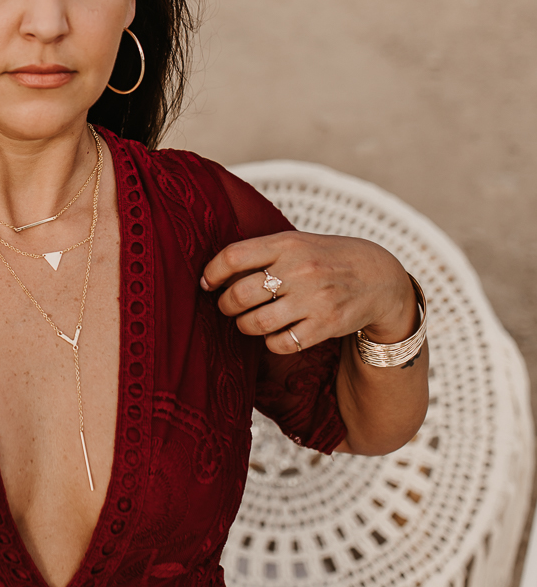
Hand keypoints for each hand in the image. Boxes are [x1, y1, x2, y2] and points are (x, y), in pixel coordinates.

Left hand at [200, 231, 415, 355]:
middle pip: (240, 294)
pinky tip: (274, 334)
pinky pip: (282, 343)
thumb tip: (216, 273)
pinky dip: (271, 342)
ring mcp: (314, 299)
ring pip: (257, 322)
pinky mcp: (325, 325)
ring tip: (247, 321)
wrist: (378, 277)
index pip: (234, 256)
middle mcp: (300, 269)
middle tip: (227, 306)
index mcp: (287, 244)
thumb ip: (263, 253)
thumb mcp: (297, 243)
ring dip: (244, 326)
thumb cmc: (326, 259)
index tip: (207, 282)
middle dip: (225, 305)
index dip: (212, 272)